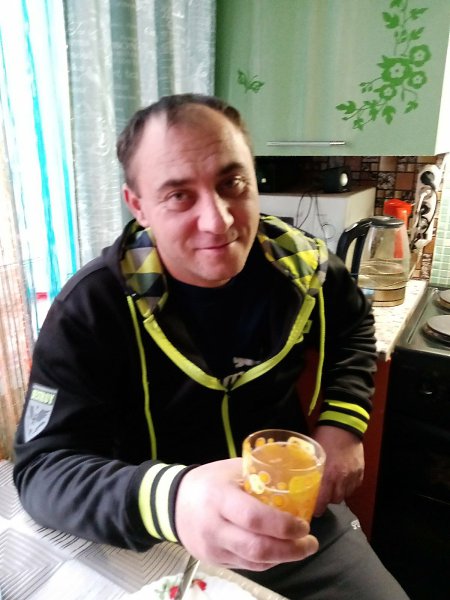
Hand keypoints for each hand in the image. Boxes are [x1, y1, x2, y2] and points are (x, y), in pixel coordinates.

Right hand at [175, 458, 318, 570]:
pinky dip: (267, 560)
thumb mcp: (232, 470)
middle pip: (256, 548)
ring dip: (283, 558)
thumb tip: (296, 480)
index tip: (303, 524)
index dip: (282, 525)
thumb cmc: (209, 481)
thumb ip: (259, 476)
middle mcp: (215, 527)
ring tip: (302, 548)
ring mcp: (214, 548)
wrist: (173, 503)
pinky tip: (279, 551)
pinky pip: (247, 566)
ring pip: (254, 563)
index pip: (254, 518)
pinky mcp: (215, 561)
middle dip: (290, 550)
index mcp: (220, 498)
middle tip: (310, 542)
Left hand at [312, 426, 363, 516]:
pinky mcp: (360, 472)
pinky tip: (341, 480)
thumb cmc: (324, 436)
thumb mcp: (312, 452)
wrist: (344, 425)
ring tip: (330, 487)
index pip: (322, 500)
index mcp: (328, 474)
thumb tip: (297, 475)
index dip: (317, 508)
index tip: (312, 510)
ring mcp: (353, 476)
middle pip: (335, 500)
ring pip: (345, 495)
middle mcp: (342, 478)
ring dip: (337, 493)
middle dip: (327, 500)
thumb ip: (308, 466)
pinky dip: (347, 486)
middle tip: (320, 495)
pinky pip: (353, 487)